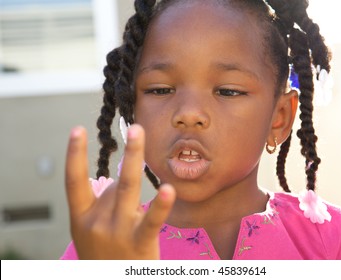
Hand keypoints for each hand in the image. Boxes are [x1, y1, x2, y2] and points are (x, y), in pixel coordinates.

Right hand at [65, 124, 174, 258]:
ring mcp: (118, 233)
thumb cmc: (102, 254)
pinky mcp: (139, 244)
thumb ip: (102, 203)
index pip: (74, 182)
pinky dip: (159, 205)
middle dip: (127, 156)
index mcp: (81, 218)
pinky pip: (151, 220)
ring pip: (128, 190)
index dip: (74, 155)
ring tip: (140, 135)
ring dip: (134, 161)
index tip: (77, 130)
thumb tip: (120, 175)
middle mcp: (97, 223)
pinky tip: (168, 189)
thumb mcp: (90, 232)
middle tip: (136, 129)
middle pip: (113, 183)